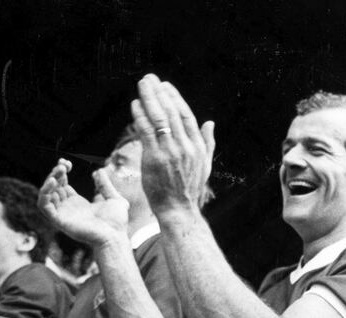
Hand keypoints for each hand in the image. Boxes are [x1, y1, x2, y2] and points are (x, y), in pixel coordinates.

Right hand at [38, 158, 128, 246]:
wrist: (115, 236)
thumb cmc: (117, 223)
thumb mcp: (113, 198)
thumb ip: (105, 185)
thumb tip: (99, 171)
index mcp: (78, 203)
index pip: (62, 184)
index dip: (61, 172)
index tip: (67, 163)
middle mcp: (68, 208)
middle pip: (54, 187)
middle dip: (56, 173)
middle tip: (64, 165)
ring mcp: (63, 214)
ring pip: (46, 195)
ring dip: (49, 181)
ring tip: (59, 171)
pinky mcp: (59, 221)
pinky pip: (44, 207)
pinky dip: (44, 194)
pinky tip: (53, 182)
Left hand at [131, 74, 214, 214]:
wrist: (179, 210)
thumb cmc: (189, 189)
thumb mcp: (205, 165)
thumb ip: (207, 143)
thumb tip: (210, 123)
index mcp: (197, 147)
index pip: (186, 115)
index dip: (175, 98)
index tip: (165, 85)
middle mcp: (185, 147)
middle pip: (171, 112)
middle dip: (159, 92)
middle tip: (150, 78)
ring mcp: (170, 152)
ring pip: (158, 118)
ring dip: (148, 98)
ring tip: (142, 85)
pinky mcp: (154, 159)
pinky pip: (146, 132)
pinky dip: (140, 116)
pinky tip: (135, 105)